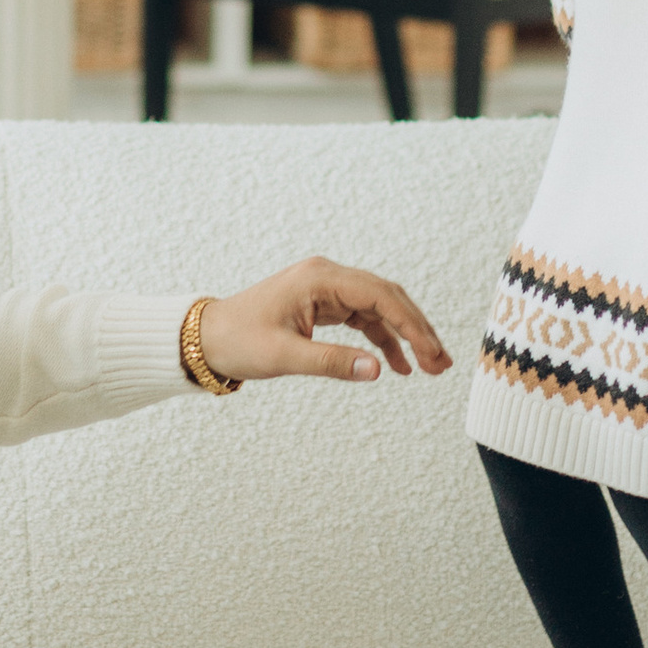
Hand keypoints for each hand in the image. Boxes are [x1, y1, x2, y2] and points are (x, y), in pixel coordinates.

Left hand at [197, 262, 450, 386]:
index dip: (412, 324)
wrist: (205, 338)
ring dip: (405, 335)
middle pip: (386, 298)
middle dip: (417, 329)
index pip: (380, 296)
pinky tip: (397, 365)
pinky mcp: (322, 304)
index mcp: (319, 278)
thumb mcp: (284, 356)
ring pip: (379, 308)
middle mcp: (326, 276)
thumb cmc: (238, 341)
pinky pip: (362, 319)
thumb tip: (378, 370)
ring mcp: (325, 289)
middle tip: (441, 363)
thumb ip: (332, 362)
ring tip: (430, 366)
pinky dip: (382, 339)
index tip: (432, 353)